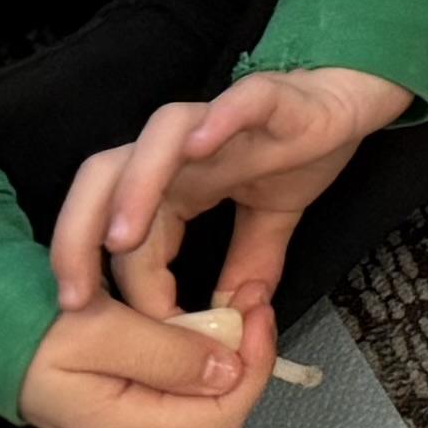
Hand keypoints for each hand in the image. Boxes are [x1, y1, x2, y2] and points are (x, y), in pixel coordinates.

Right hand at [15, 290, 270, 427]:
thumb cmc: (23, 327)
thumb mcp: (100, 331)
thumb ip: (167, 354)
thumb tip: (229, 370)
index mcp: (121, 423)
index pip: (221, 418)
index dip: (254, 368)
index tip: (258, 312)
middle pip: (212, 417)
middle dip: (244, 367)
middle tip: (249, 312)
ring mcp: (114, 416)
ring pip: (192, 403)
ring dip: (220, 361)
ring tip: (227, 313)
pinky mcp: (109, 395)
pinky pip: (168, 387)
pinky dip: (191, 357)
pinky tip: (191, 323)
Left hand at [47, 63, 412, 346]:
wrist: (352, 93)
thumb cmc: (305, 147)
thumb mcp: (273, 220)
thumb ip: (248, 265)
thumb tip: (230, 320)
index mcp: (176, 181)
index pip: (127, 232)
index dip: (125, 285)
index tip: (139, 334)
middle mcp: (182, 148)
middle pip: (106, 177)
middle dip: (78, 235)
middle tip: (75, 296)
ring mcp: (220, 118)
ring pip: (157, 140)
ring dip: (134, 189)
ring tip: (123, 238)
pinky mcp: (269, 96)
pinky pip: (235, 102)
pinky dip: (215, 122)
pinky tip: (201, 148)